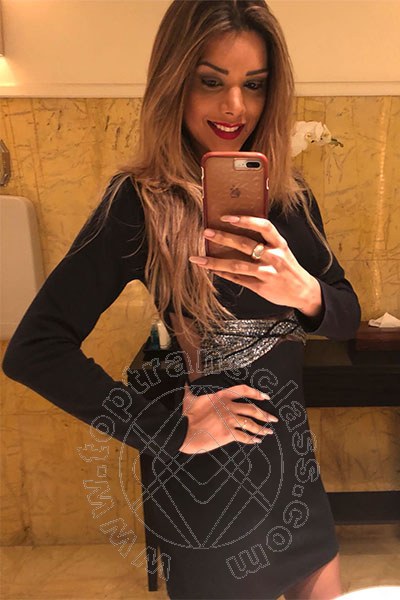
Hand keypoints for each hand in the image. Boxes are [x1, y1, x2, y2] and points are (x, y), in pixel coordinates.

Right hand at [178, 383, 277, 454]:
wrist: (182, 430)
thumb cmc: (184, 415)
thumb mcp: (188, 398)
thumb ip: (189, 390)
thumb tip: (184, 383)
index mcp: (220, 396)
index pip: (243, 390)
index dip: (256, 393)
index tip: (265, 396)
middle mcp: (228, 407)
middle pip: (252, 409)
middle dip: (264, 414)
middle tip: (273, 418)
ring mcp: (229, 420)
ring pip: (251, 424)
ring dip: (262, 428)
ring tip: (268, 431)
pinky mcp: (228, 434)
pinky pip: (244, 437)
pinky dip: (252, 439)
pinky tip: (257, 441)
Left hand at [189, 215, 321, 316]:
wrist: (303, 292)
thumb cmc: (288, 268)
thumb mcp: (282, 250)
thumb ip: (265, 242)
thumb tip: (237, 231)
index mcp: (280, 244)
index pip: (264, 227)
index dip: (246, 220)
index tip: (227, 217)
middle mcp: (274, 257)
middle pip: (245, 244)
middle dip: (223, 237)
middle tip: (206, 232)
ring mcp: (267, 273)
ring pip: (237, 265)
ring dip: (215, 262)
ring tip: (199, 258)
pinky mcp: (261, 287)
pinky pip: (239, 279)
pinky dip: (224, 274)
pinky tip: (211, 270)